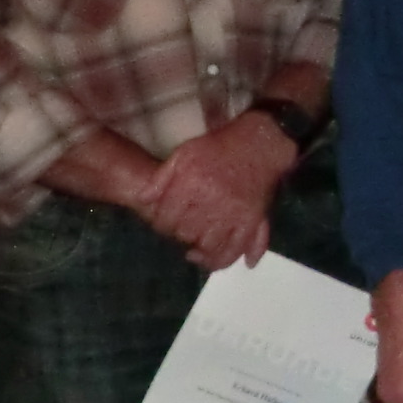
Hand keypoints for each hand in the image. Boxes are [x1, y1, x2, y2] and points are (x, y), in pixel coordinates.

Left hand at [139, 113, 292, 270]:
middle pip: (186, 234)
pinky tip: (214, 260)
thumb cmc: (218, 147)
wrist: (260, 143)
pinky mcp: (252, 219)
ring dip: (200, 251)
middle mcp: (212, 202)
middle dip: (180, 235)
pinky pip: (237, 247)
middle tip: (182, 230)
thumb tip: (143, 200)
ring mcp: (234, 213)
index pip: (166, 219)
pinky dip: (225, 259)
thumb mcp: (183, 153)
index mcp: (191, 185)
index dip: (161, 223)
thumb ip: (161, 178)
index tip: (164, 222)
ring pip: (210, 246)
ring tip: (195, 249)